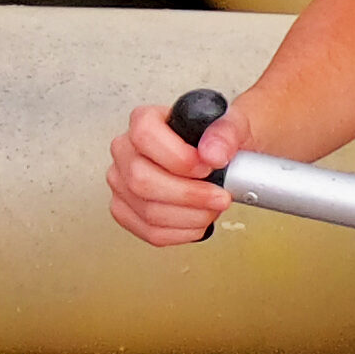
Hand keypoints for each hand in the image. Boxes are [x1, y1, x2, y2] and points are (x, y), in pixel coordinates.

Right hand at [106, 97, 238, 246]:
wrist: (215, 159)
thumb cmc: (215, 140)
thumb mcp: (232, 124)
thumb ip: (226, 133)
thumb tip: (212, 153)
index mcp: (143, 120)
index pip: (145, 135)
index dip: (178, 157)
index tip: (206, 167)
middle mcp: (125, 151)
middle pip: (142, 180)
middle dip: (189, 195)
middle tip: (219, 195)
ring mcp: (122, 183)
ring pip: (148, 211)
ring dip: (191, 217)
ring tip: (213, 208)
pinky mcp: (127, 211)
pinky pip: (151, 232)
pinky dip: (183, 232)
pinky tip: (199, 220)